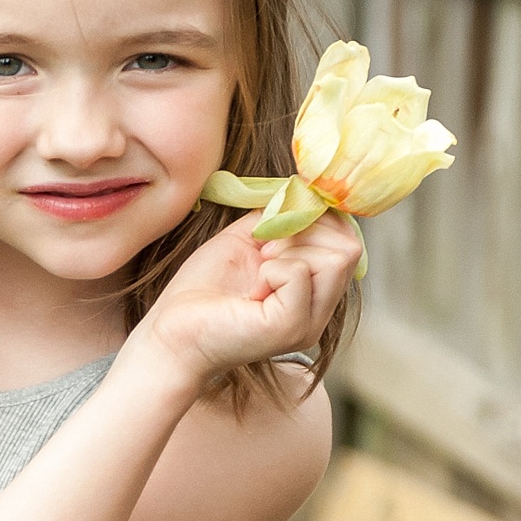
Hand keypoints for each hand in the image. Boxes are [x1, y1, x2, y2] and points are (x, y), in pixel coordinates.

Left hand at [131, 209, 361, 393]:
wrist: (170, 332)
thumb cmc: (203, 291)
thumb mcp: (247, 238)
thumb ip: (281, 216)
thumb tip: (308, 188)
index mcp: (314, 292)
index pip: (349, 239)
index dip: (317, 219)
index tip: (272, 232)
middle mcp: (319, 311)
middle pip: (350, 246)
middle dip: (305, 233)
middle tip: (263, 253)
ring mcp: (309, 323)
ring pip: (338, 257)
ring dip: (291, 249)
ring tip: (259, 269)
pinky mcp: (291, 328)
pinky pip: (301, 272)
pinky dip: (273, 268)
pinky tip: (253, 289)